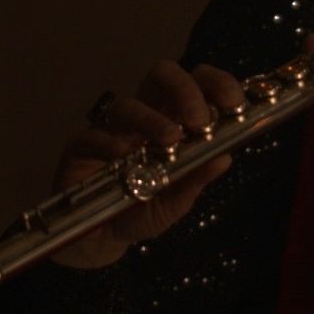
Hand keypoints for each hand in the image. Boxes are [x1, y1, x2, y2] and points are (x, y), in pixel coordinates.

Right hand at [48, 61, 244, 269]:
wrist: (103, 238)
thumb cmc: (143, 211)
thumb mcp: (177, 202)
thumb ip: (197, 179)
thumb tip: (225, 158)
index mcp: (174, 120)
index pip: (197, 84)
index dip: (217, 84)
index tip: (233, 103)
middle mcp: (144, 117)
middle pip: (161, 75)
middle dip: (184, 89)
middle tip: (198, 120)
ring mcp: (111, 129)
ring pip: (128, 105)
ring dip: (151, 119)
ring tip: (169, 140)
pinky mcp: (80, 146)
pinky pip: (91, 134)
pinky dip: (107, 142)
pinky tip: (121, 155)